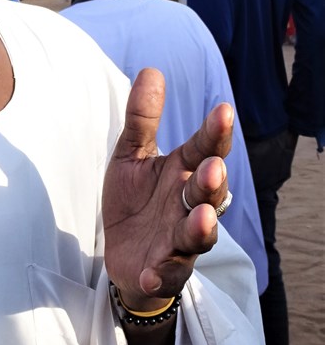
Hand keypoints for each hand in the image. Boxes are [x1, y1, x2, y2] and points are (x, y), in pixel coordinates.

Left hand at [103, 68, 232, 311]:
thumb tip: (151, 70)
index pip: (205, 148)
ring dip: (201, 227)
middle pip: (209, 192)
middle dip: (212, 181)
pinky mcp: (163, 271)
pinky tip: (152, 271)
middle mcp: (189, 205)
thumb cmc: (135, 200)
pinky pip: (167, 274)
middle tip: (211, 167)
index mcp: (184, 172)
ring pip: (198, 235)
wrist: (123, 255)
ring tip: (202, 218)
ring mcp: (179, 240)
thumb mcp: (131, 155)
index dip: (215, 133)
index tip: (222, 111)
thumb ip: (141, 119)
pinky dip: (161, 273)